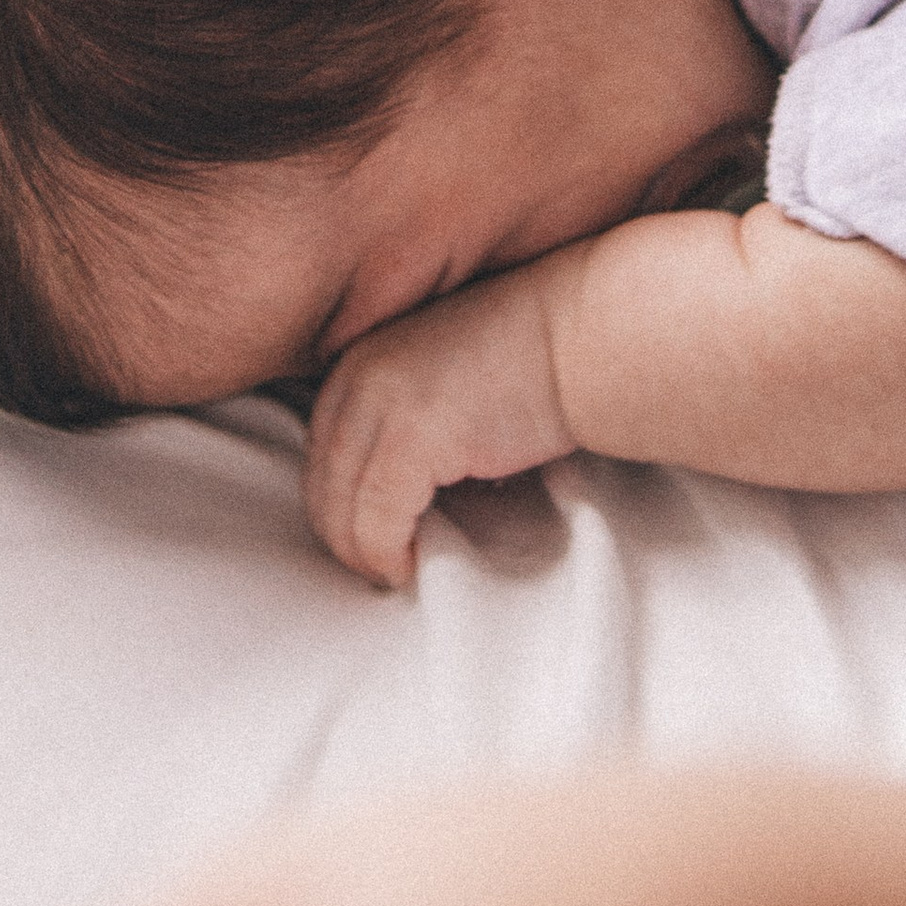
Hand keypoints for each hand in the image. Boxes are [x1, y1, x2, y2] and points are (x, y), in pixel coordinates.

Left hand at [305, 260, 578, 585]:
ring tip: (396, 570)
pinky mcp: (413, 438)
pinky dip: (387, 553)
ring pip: (341, 508)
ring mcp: (381, 404)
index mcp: (361, 357)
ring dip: (364, 552)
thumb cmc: (534, 359)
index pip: (321, 449)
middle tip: (379, 567)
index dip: (337, 503)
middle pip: (322, 481)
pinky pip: (378, 520)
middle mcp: (358, 374)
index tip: (366, 537)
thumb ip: (404, 418)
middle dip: (344, 535)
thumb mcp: (444, 376)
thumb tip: (391, 494)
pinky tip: (412, 564)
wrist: (584, 335)